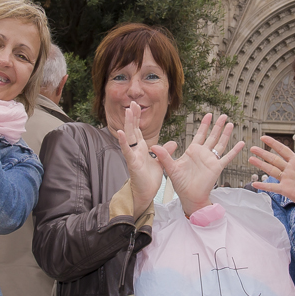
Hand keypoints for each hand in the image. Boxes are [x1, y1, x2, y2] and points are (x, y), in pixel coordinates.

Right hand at [116, 102, 175, 217]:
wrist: (146, 192)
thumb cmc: (149, 178)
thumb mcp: (161, 161)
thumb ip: (165, 151)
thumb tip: (174, 142)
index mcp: (141, 148)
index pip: (138, 129)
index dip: (137, 118)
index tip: (136, 106)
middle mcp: (135, 149)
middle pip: (133, 129)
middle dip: (132, 116)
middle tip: (132, 103)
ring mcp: (132, 155)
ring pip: (129, 137)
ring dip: (128, 124)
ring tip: (127, 111)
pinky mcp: (132, 163)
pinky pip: (127, 151)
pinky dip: (123, 142)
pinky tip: (120, 132)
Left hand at [152, 114, 243, 216]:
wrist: (189, 197)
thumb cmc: (180, 184)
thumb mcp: (170, 168)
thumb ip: (164, 156)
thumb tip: (154, 147)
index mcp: (193, 151)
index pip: (200, 134)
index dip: (204, 124)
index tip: (208, 114)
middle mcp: (203, 154)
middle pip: (212, 136)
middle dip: (217, 126)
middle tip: (224, 115)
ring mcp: (211, 160)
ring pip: (220, 144)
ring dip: (226, 134)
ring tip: (231, 124)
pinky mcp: (217, 167)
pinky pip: (227, 157)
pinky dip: (235, 151)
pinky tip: (241, 144)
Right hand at [250, 136, 294, 241]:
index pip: (283, 150)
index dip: (273, 143)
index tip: (264, 138)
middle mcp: (289, 169)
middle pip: (273, 159)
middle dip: (263, 153)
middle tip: (252, 148)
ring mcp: (286, 179)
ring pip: (271, 170)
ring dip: (260, 165)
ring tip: (250, 159)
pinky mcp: (285, 189)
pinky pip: (272, 187)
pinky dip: (263, 186)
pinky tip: (254, 184)